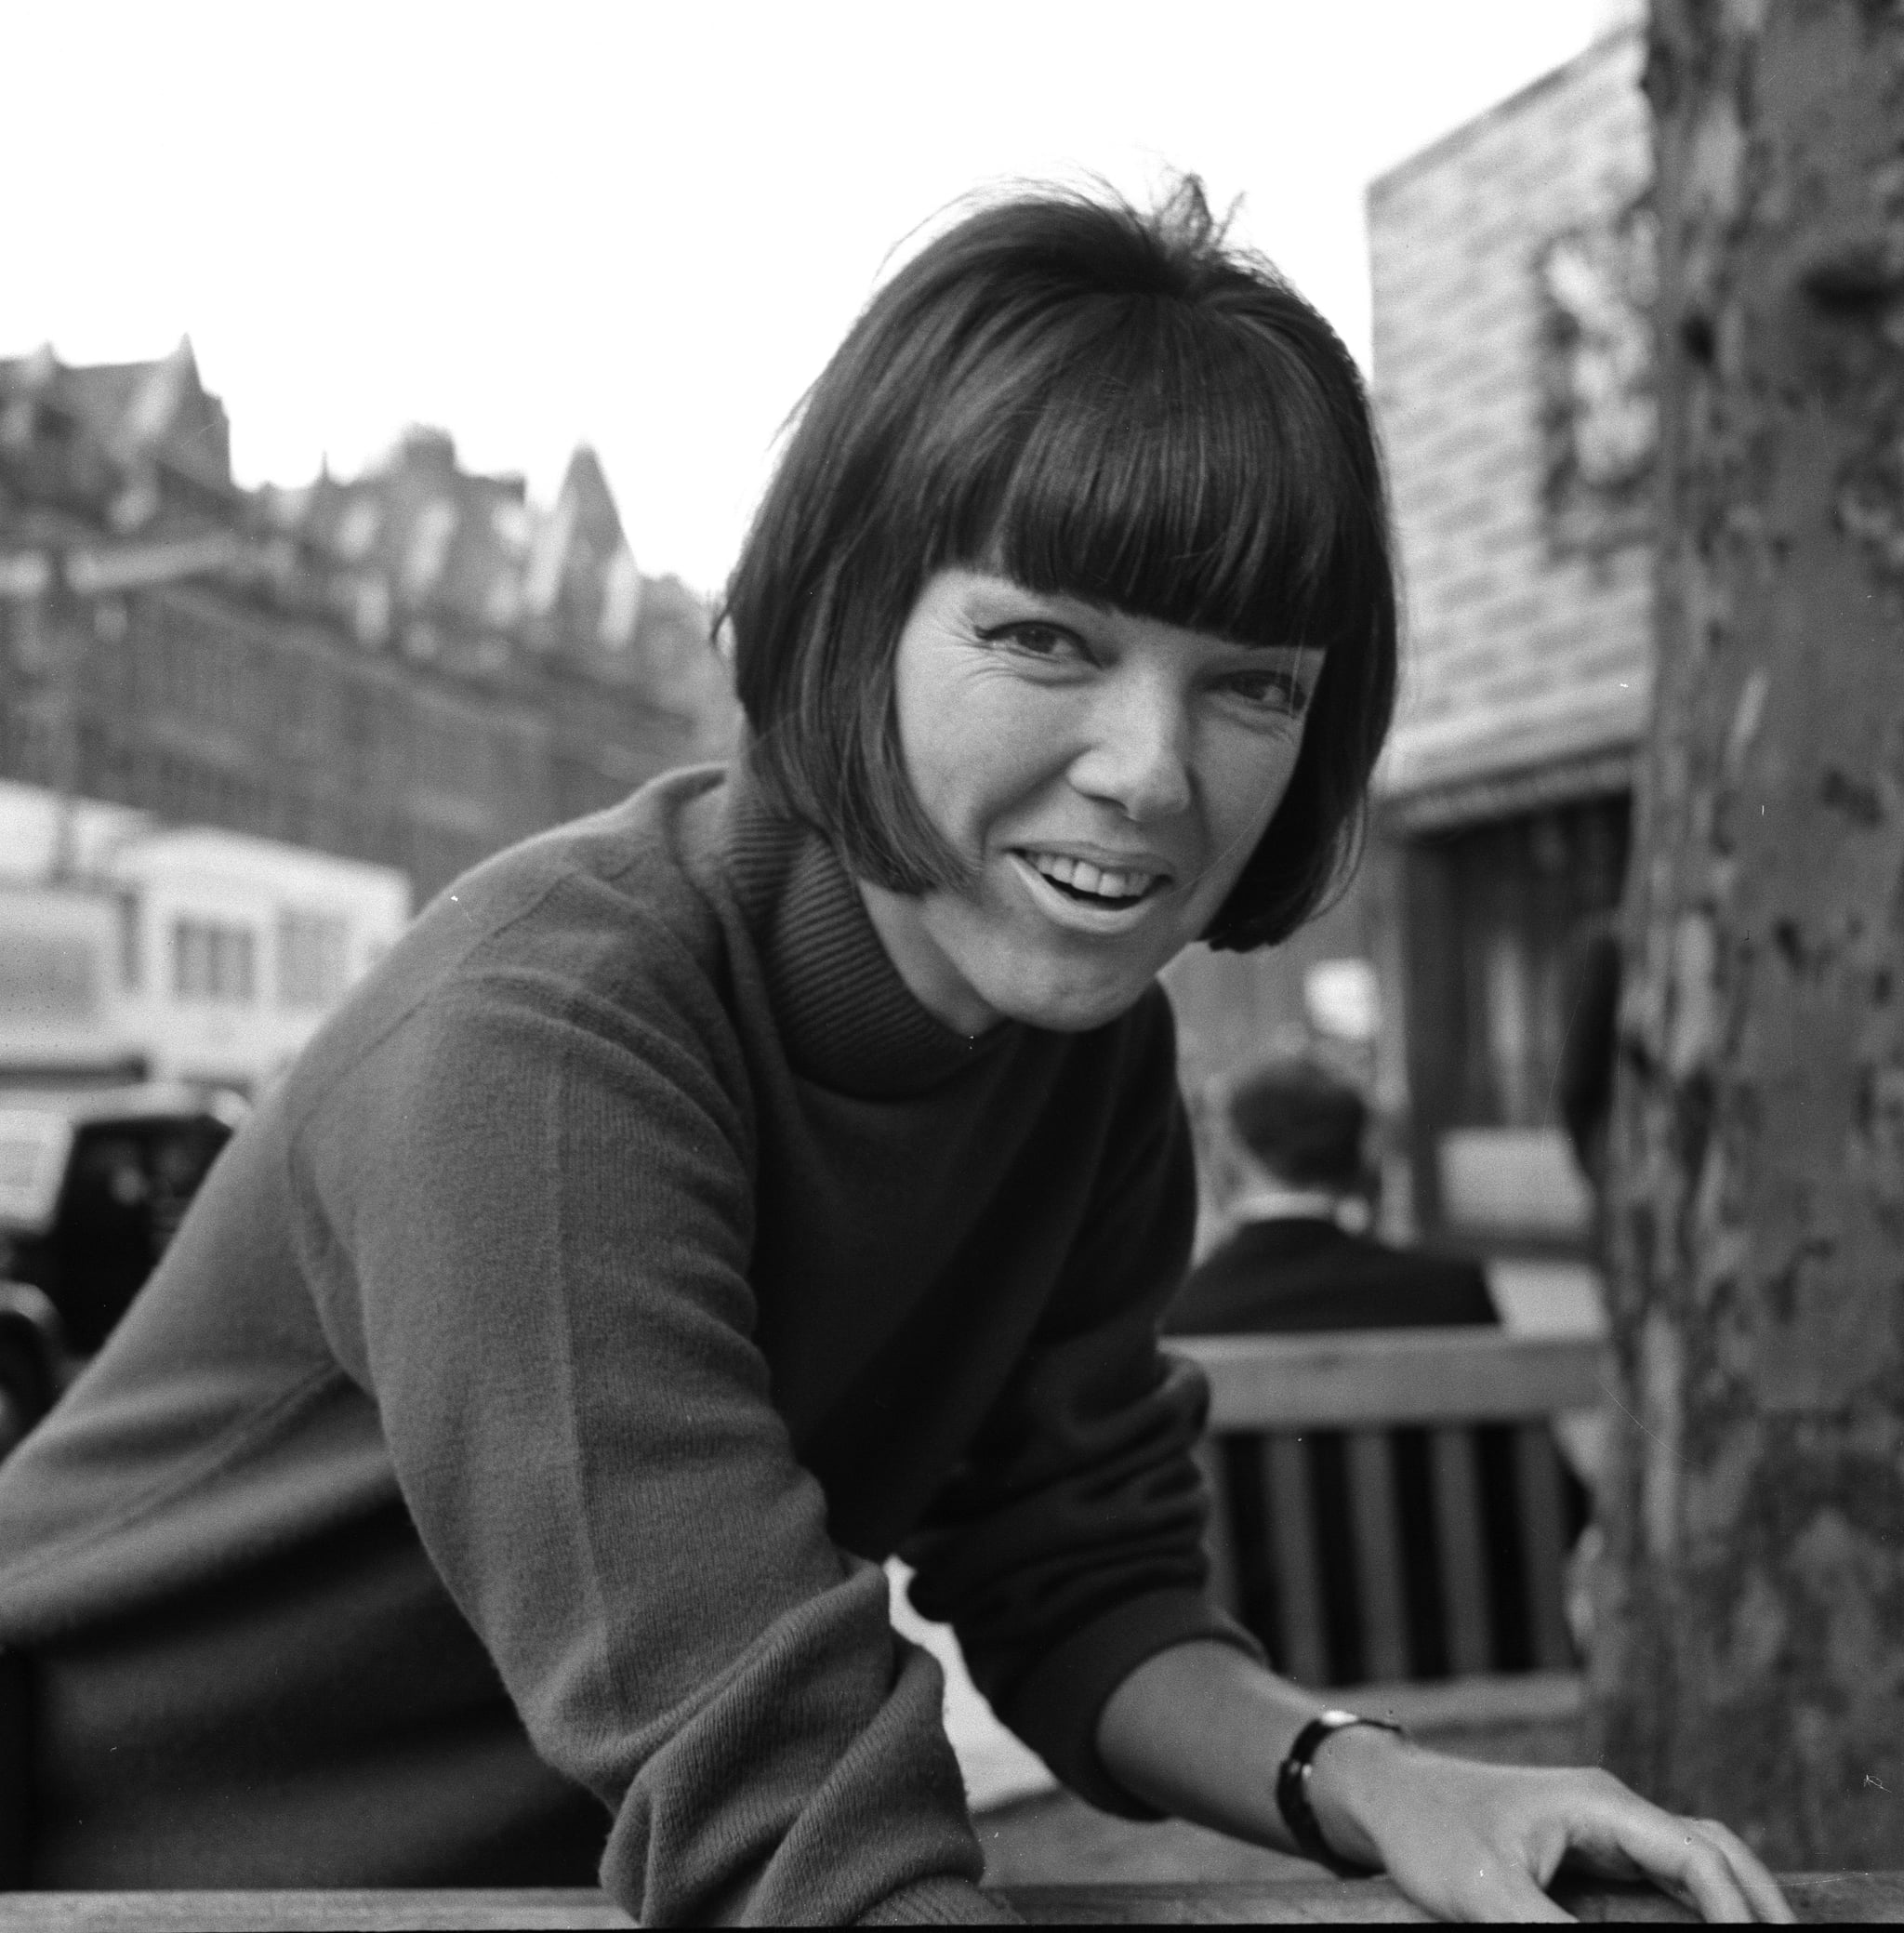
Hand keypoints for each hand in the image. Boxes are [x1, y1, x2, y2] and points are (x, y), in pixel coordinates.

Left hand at [1312, 1729, 1795, 1923]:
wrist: (1386, 1796)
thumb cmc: (1429, 1832)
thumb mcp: (1489, 1896)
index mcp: (1599, 1802)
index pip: (1697, 1856)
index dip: (1738, 1911)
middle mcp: (1610, 1807)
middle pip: (1712, 1850)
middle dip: (1757, 1904)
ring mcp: (1601, 1824)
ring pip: (1692, 1860)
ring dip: (1731, 1903)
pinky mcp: (1587, 1848)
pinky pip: (1661, 1874)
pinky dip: (1696, 1906)